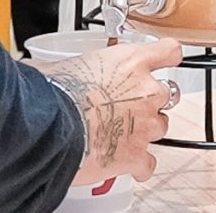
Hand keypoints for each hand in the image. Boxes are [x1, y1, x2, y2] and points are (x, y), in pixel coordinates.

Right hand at [43, 38, 185, 185]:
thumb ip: (70, 66)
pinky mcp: (134, 156)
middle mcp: (146, 92)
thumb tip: (47, 69)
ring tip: (120, 135)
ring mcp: (144, 125)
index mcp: (131, 62)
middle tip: (128, 106)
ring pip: (161, 127)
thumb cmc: (51, 94)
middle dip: (151, 100)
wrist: (48, 129)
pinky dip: (138, 166)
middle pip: (167, 93)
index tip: (163, 60)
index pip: (168, 50)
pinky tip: (125, 166)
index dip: (166, 56)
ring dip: (145, 131)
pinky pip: (147, 164)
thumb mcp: (60, 65)